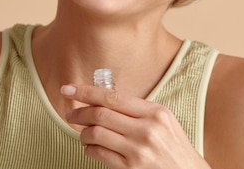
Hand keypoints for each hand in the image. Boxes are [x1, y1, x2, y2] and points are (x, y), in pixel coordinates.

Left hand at [62, 84, 210, 168]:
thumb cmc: (174, 149)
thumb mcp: (163, 122)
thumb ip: (137, 111)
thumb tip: (102, 100)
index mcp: (155, 112)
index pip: (112, 97)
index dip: (86, 91)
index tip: (68, 88)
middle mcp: (147, 130)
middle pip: (101, 114)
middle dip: (79, 112)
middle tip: (70, 114)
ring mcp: (139, 151)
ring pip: (96, 134)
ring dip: (83, 133)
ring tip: (83, 134)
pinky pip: (100, 154)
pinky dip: (89, 149)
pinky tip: (91, 148)